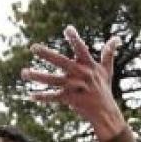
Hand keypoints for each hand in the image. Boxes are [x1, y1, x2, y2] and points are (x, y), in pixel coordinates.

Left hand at [23, 25, 125, 141]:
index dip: (75, 39)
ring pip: (53, 80)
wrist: (105, 113)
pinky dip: (43, 97)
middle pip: (62, 62)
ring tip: (24, 73)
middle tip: (33, 47)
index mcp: (89, 66)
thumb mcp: (106, 71)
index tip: (67, 29)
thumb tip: (116, 38)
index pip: (81, 49)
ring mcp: (75, 87)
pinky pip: (54, 97)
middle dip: (47, 54)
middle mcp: (81, 75)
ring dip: (38, 76)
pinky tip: (31, 95)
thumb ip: (108, 54)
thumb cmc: (104, 89)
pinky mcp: (70, 100)